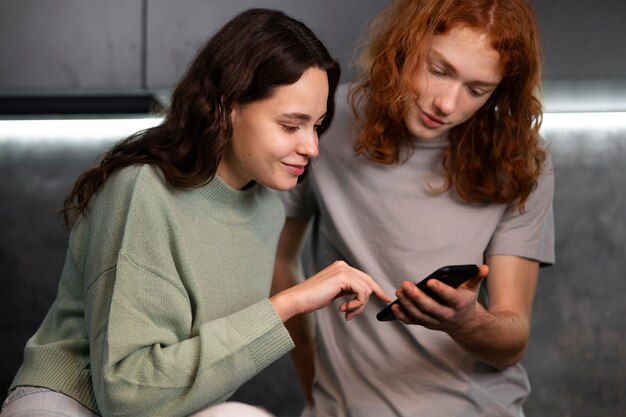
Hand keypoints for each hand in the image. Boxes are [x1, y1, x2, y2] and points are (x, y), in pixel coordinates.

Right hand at [271, 261, 390, 321]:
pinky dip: (356, 305)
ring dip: (359, 306)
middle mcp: (343, 265)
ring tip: (346, 313)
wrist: (298, 300)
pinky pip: (362, 293)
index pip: (364, 277)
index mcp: (340, 267)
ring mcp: (343, 270)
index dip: (376, 289)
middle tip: (360, 312)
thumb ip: (347, 290)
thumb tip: (362, 294)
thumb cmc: (312, 299)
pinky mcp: (343, 277)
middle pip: (368, 283)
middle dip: (368, 300)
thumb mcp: (333, 292)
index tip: (385, 299)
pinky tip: (343, 310)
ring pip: (366, 290)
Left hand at [391, 264, 488, 331]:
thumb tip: (483, 267)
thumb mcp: (473, 288)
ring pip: (419, 315)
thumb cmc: (465, 300)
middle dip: (417, 296)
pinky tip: (394, 306)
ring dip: (407, 304)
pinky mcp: (426, 324)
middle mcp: (447, 315)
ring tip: (399, 291)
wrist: (465, 323)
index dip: (441, 290)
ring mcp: (435, 322)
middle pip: (430, 307)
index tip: (430, 281)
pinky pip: (412, 321)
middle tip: (405, 285)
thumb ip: (477, 277)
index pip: (450, 297)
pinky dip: (402, 316)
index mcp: (459, 304)